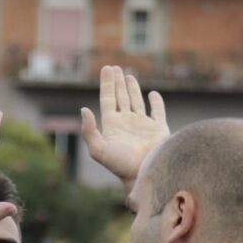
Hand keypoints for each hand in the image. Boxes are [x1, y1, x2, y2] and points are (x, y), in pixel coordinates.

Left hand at [80, 66, 168, 192]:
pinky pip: (158, 111)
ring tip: (128, 75)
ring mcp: (142, 125)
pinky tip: (152, 95)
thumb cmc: (120, 165)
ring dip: (132, 89)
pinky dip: (156, 102)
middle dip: (117, 83)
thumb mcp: (99, 149)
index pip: (107, 99)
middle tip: (114, 68)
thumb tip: (84, 109)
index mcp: (112, 125)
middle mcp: (126, 123)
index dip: (106, 84)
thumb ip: (89, 131)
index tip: (107, 69)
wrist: (143, 175)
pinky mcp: (158, 129)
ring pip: (136, 101)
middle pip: (120, 97)